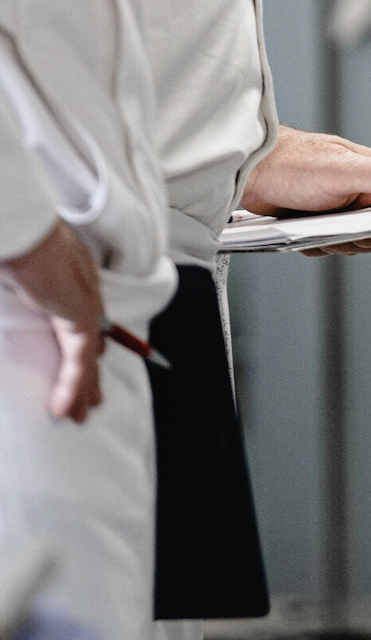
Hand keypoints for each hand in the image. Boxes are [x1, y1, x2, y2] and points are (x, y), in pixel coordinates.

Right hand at [3, 220, 104, 421]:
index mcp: (71, 272)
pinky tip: (63, 409)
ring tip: (80, 415)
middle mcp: (84, 285)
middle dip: (90, 371)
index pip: (84, 314)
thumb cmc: (14, 241)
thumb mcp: (18, 274)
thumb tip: (9, 281)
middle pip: (92, 337)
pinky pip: (79, 358)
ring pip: (88, 354)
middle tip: (92, 398)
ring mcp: (84, 299)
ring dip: (83, 387)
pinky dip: (71, 384)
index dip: (87, 341)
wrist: (21, 225)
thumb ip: (25, 286)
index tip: (92, 359)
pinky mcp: (79, 313)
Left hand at [240, 128, 370, 255]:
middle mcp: (360, 190)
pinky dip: (315, 245)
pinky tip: (300, 231)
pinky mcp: (321, 220)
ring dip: (330, 243)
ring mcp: (340, 206)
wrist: (248, 172)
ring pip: (350, 243)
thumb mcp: (341, 170)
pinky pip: (328, 245)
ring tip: (310, 225)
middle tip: (328, 226)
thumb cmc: (292, 163)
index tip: (361, 231)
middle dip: (350, 240)